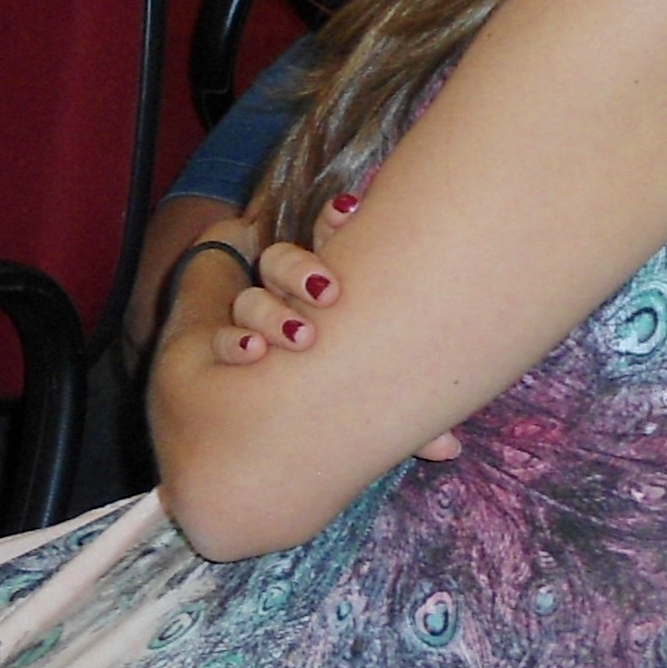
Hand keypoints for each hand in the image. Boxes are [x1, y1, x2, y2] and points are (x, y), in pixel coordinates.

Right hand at [205, 197, 461, 457]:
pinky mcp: (216, 352)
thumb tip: (450, 450)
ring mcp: (249, 327)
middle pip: (281, 262)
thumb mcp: (374, 411)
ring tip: (298, 336)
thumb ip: (406, 421)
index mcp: (322, 297)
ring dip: (270, 313)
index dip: (332, 223)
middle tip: (329, 292)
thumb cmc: (331, 415)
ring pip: (250, 300)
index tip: (350, 213)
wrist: (250, 454)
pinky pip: (218, 337)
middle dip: (301, 270)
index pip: (325, 241)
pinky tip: (251, 353)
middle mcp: (283, 305)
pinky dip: (233, 343)